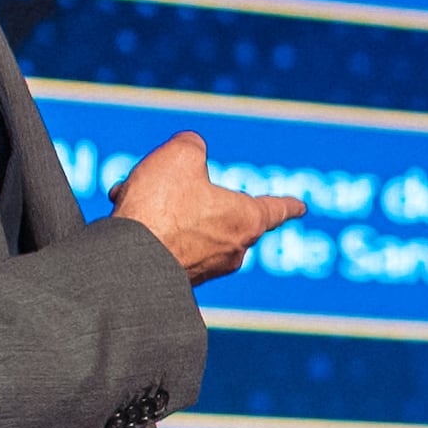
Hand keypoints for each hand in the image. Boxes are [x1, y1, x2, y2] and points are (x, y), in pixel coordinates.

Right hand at [111, 130, 303, 281]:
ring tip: (133, 199)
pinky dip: (149, 229)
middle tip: (161, 183)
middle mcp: (232, 250)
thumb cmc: (160, 208)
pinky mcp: (177, 281)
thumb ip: (192, 146)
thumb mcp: (179, 156)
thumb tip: (189, 150)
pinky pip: (167, 245)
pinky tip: (126, 223)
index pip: (275, 208)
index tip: (301, 207)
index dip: (287, 203)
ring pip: (186, 227)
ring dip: (161, 210)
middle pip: (219, 212)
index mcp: (246, 220)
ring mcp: (205, 270)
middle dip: (189, 195)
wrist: (126, 262)